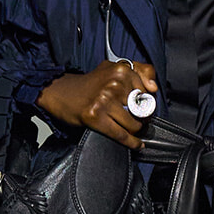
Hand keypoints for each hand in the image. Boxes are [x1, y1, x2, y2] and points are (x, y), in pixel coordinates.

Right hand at [36, 58, 159, 150]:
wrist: (60, 92)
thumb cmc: (89, 84)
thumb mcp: (112, 68)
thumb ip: (138, 72)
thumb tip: (153, 88)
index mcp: (120, 70)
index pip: (147, 91)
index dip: (148, 102)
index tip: (144, 108)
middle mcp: (113, 84)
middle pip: (142, 110)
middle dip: (142, 118)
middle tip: (138, 120)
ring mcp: (104, 101)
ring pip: (133, 124)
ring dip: (135, 131)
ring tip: (132, 130)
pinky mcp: (96, 117)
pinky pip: (122, 135)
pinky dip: (132, 143)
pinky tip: (137, 144)